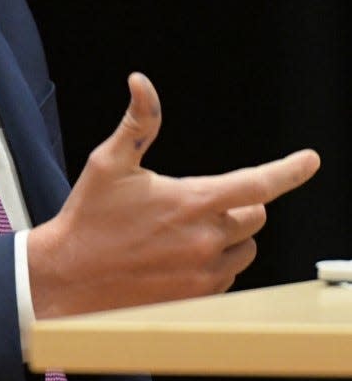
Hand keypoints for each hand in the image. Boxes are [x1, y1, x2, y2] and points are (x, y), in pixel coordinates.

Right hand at [28, 72, 319, 317]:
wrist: (69, 276)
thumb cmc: (89, 216)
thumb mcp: (109, 161)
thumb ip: (138, 121)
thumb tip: (141, 83)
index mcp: (191, 201)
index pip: (257, 183)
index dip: (289, 170)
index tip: (310, 160)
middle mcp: (205, 240)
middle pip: (255, 214)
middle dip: (238, 202)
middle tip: (197, 200)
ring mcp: (203, 273)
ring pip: (246, 248)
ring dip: (230, 235)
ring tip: (186, 230)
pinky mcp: (197, 298)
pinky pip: (229, 276)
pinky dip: (217, 262)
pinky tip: (180, 255)